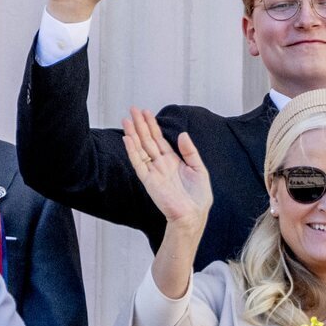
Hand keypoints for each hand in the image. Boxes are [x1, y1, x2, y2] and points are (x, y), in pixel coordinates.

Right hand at [122, 108, 212, 234]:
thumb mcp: (199, 170)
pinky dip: (132, 151)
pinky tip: (128, 139)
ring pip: (141, 148)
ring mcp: (153, 172)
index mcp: (172, 161)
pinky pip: (138, 163)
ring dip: (133, 134)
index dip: (152, 125)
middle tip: (132, 109)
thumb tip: (182, 134)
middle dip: (140, 124)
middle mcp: (161, 164)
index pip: (159, 139)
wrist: (193, 215)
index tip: (145, 112)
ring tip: (126, 119)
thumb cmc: (198, 198)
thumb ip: (190, 152)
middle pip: (147, 140)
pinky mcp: (149, 181)